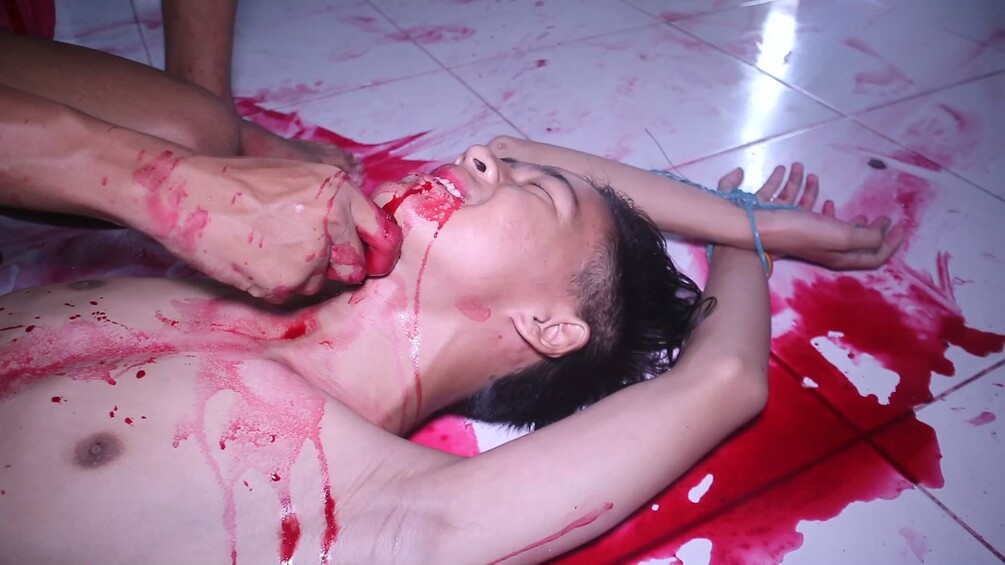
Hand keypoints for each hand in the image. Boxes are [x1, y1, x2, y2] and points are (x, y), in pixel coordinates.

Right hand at [136, 154, 400, 301]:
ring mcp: (309, 255)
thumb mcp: (301, 177)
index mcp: (340, 192)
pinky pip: (294, 295)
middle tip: (302, 249)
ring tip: (268, 245)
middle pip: (356, 267)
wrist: (186, 193)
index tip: (376, 262)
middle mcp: (332, 222)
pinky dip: (278, 284)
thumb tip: (369, 243)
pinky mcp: (284, 282)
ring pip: (322, 284)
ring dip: (303, 274)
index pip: (385, 235)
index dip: (382, 253)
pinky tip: (255, 259)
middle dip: (338, 266)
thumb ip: (338, 206)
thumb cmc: (241, 183)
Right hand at [716, 164, 904, 269]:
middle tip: (877, 215)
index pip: (873, 255)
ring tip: (818, 179)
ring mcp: (804, 234)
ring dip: (823, 196)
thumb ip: (868, 237)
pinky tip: (801, 175)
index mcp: (839, 255)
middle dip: (866, 227)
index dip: (891, 243)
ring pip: (823, 217)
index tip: (901, 224)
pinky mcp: (786, 221)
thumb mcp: (842, 236)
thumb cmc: (799, 232)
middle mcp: (823, 246)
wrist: (754, 230)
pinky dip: (801, 189)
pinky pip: (798, 204)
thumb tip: (882, 235)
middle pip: (852, 241)